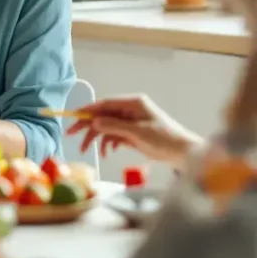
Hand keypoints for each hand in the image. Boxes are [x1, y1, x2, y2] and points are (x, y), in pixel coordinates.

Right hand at [66, 94, 203, 166]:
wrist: (184, 154)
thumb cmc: (164, 139)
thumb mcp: (137, 132)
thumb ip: (113, 126)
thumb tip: (93, 122)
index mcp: (133, 103)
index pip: (104, 104)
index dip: (87, 111)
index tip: (73, 118)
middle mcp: (130, 110)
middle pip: (103, 115)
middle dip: (88, 126)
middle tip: (72, 135)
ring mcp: (131, 122)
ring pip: (107, 126)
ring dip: (97, 138)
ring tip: (89, 150)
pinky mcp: (132, 133)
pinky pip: (114, 135)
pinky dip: (108, 143)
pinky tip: (108, 152)